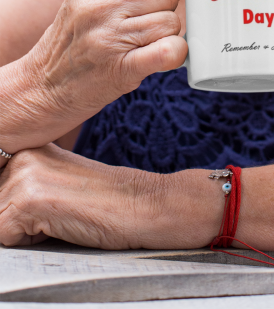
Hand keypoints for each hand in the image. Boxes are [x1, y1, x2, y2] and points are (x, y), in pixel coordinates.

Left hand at [0, 145, 219, 249]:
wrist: (140, 204)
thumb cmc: (103, 203)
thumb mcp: (56, 185)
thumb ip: (25, 188)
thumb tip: (4, 211)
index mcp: (29, 149)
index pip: (0, 192)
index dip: (16, 212)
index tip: (46, 210)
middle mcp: (23, 155)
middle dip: (15, 224)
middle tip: (55, 216)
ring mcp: (24, 175)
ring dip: (22, 235)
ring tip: (58, 220)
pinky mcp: (28, 199)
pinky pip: (3, 239)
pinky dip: (28, 244)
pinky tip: (60, 225)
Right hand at [2, 0, 186, 150]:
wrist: (43, 86)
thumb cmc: (76, 37)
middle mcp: (99, 3)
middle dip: (162, 8)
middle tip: (138, 23)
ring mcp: (109, 35)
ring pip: (172, 21)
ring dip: (164, 34)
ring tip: (138, 42)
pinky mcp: (122, 67)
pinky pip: (170, 50)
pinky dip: (174, 53)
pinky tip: (159, 56)